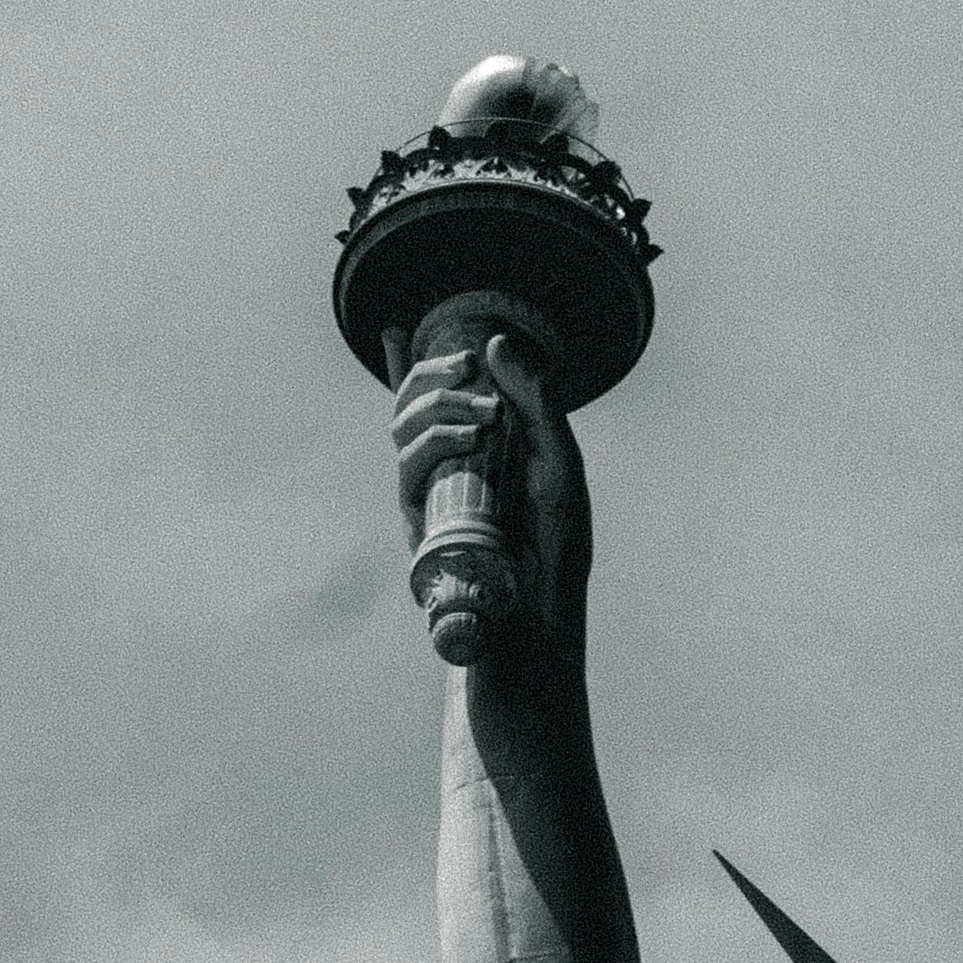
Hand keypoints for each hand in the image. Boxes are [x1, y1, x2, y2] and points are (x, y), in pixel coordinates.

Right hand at [391, 323, 590, 670]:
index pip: (439, 396)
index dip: (433, 365)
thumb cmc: (555, 549)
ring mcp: (429, 495)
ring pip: (403, 430)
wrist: (542, 617)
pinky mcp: (418, 523)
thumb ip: (537, 405)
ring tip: (482, 415)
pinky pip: (407, 471)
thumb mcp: (559, 466)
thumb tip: (496, 345)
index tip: (466, 352)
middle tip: (467, 369)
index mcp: (478, 451)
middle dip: (433, 377)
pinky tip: (467, 440)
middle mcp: (447, 469)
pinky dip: (432, 445)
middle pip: (412, 404)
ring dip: (437, 408)